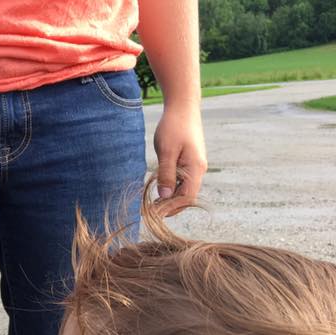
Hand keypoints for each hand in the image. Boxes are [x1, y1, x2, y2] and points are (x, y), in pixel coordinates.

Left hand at [153, 101, 206, 215]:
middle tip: (150, 212)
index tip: (154, 213)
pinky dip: (172, 188)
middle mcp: (199, 169)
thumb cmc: (173, 126)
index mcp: (196, 168)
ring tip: (152, 204)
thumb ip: (166, 174)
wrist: (182, 106)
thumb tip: (165, 197)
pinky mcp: (189, 161)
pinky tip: (158, 189)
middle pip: (187, 196)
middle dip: (170, 206)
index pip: (187, 198)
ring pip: (184, 189)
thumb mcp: (166, 151)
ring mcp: (195, 165)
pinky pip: (182, 181)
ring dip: (170, 198)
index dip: (171, 208)